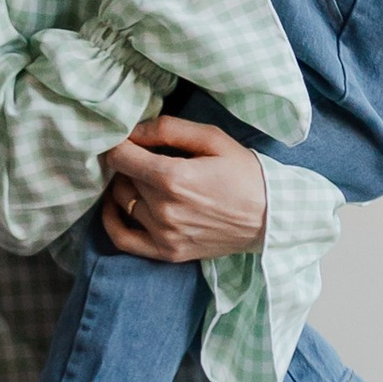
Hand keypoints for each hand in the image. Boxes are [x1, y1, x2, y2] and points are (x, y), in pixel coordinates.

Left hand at [98, 115, 269, 261]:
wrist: (270, 217)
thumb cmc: (245, 174)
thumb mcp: (213, 138)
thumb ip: (169, 129)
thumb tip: (132, 131)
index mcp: (174, 178)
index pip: (120, 156)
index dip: (119, 142)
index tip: (127, 138)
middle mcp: (164, 209)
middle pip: (122, 177)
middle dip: (130, 162)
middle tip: (147, 155)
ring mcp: (164, 234)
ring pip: (122, 201)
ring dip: (126, 186)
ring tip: (144, 177)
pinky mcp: (168, 252)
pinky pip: (122, 239)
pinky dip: (111, 220)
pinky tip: (117, 205)